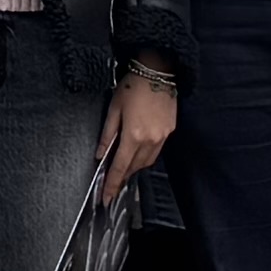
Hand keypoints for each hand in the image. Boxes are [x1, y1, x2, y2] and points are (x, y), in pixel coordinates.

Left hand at [99, 64, 177, 196]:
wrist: (158, 71)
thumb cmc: (132, 87)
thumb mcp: (113, 109)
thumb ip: (107, 135)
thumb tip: (100, 155)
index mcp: (133, 135)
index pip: (120, 167)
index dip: (112, 185)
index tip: (106, 198)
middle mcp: (150, 140)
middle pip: (134, 168)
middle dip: (122, 177)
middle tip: (111, 183)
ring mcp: (162, 137)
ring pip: (146, 162)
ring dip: (134, 167)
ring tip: (123, 167)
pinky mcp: (169, 132)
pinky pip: (156, 152)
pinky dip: (145, 157)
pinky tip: (137, 152)